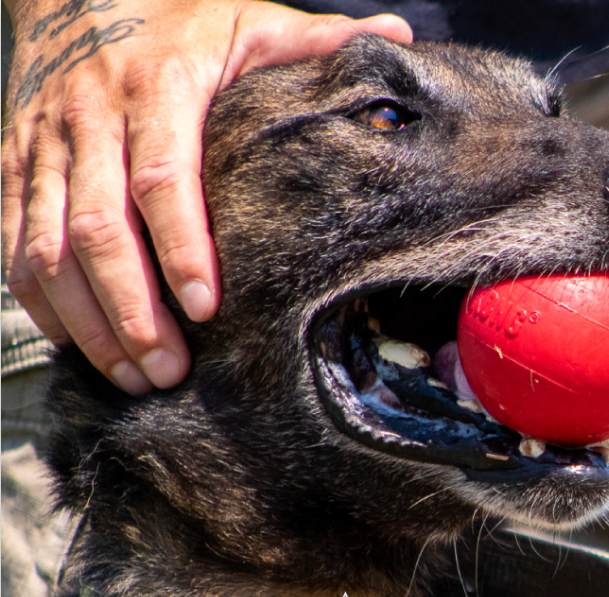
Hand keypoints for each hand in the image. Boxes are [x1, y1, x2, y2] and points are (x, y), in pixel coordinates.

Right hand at [2, 0, 411, 391]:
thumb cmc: (185, 23)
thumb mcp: (251, 20)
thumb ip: (315, 40)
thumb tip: (399, 39)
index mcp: (156, 85)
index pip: (162, 175)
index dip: (181, 245)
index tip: (208, 307)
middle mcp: (90, 117)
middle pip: (98, 228)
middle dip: (132, 309)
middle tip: (170, 370)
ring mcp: (44, 147)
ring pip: (48, 249)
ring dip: (90, 323)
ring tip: (137, 378)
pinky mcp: (16, 170)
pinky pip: (16, 247)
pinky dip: (45, 306)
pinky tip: (83, 350)